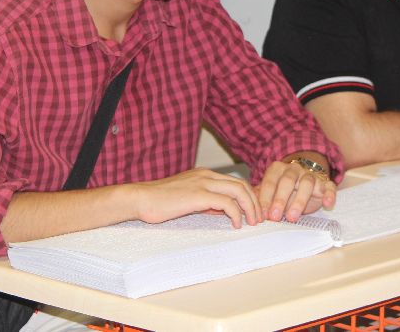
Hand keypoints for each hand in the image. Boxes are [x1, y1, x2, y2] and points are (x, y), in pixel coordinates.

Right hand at [128, 168, 261, 228]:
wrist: (140, 199)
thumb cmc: (160, 202)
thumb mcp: (188, 199)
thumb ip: (206, 202)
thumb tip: (223, 211)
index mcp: (205, 175)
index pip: (236, 181)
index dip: (249, 196)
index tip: (254, 212)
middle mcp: (207, 175)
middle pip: (242, 184)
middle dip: (254, 202)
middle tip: (258, 219)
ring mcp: (203, 183)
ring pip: (238, 190)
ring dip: (250, 207)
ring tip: (252, 222)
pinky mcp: (199, 195)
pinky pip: (227, 202)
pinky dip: (236, 213)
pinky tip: (236, 224)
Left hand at [258, 159, 336, 222]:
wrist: (302, 180)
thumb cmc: (282, 190)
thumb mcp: (270, 192)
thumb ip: (260, 197)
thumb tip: (249, 208)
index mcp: (278, 169)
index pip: (270, 181)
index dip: (265, 198)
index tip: (263, 214)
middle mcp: (294, 169)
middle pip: (288, 181)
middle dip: (280, 199)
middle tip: (275, 216)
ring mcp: (311, 175)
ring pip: (307, 183)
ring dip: (299, 200)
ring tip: (293, 217)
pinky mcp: (325, 183)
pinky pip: (329, 186)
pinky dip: (329, 194)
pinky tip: (327, 204)